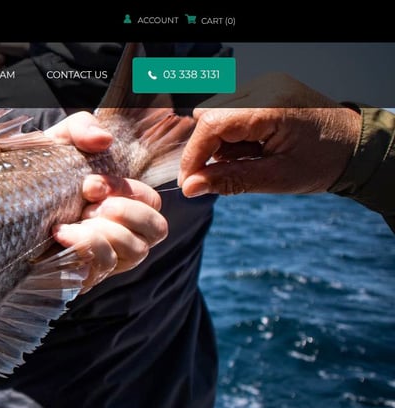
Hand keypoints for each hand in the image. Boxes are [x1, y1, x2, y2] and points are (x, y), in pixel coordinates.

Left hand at [46, 112, 167, 290]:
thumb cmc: (37, 176)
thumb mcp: (57, 143)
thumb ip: (82, 128)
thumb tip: (103, 140)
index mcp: (121, 203)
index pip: (152, 202)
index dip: (128, 192)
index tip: (90, 184)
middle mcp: (120, 233)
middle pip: (156, 229)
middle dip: (125, 213)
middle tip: (89, 205)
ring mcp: (105, 259)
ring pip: (135, 253)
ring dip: (104, 232)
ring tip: (72, 221)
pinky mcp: (83, 278)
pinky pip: (101, 270)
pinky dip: (84, 247)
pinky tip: (58, 234)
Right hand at [179, 74, 360, 196]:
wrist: (355, 146)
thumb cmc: (322, 163)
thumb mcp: (274, 178)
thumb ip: (229, 180)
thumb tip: (189, 187)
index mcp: (271, 107)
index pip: (212, 124)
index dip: (194, 155)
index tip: (189, 181)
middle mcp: (266, 87)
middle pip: (209, 115)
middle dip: (210, 148)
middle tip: (232, 169)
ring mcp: (266, 84)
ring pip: (216, 112)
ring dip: (222, 141)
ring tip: (251, 156)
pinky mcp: (266, 88)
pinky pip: (231, 109)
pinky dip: (233, 132)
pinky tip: (254, 145)